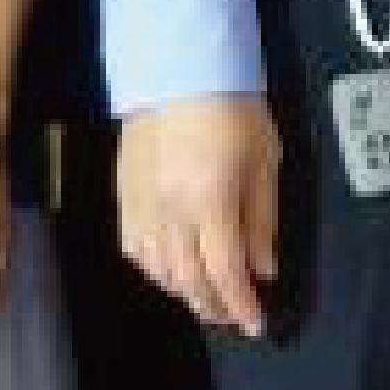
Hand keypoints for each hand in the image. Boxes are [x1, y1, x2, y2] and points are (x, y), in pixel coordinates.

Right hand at [115, 93, 280, 340]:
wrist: (178, 65)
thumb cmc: (233, 106)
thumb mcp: (265, 159)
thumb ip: (262, 219)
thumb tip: (264, 268)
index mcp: (210, 201)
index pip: (225, 273)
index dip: (241, 305)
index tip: (257, 324)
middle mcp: (170, 212)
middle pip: (189, 281)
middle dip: (215, 306)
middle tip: (236, 316)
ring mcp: (141, 206)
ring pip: (158, 271)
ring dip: (185, 293)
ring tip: (208, 297)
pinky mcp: (124, 196)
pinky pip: (134, 249)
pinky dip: (155, 270)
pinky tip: (172, 270)